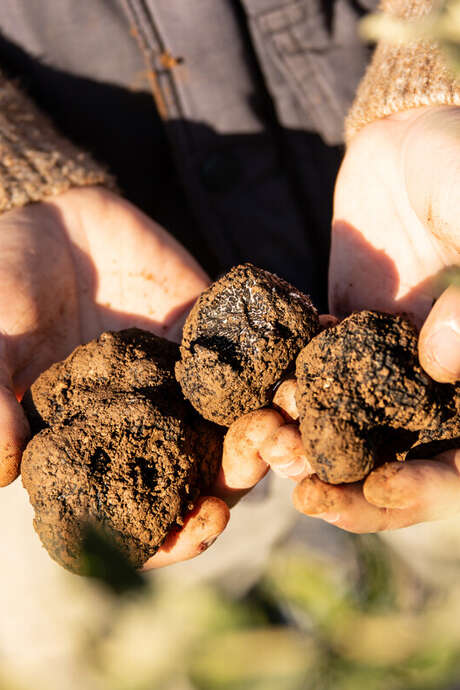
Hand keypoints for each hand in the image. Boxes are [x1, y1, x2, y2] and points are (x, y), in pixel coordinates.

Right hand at [0, 186, 264, 567]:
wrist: (49, 219)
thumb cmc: (4, 285)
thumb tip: (0, 473)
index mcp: (100, 448)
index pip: (142, 518)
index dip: (174, 537)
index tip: (204, 523)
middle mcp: (151, 425)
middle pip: (208, 475)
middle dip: (245, 474)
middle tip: (269, 450)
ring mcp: (188, 383)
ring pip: (242, 420)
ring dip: (276, 419)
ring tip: (290, 403)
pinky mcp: (214, 335)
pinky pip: (257, 352)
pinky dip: (284, 351)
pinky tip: (311, 337)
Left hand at [265, 107, 459, 531]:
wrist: (411, 139)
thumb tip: (443, 365)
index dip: (429, 488)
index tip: (380, 487)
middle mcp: (433, 383)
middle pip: (400, 460)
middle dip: (353, 486)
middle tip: (306, 491)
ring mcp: (381, 365)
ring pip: (349, 428)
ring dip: (309, 447)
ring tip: (269, 447)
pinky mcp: (336, 339)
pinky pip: (310, 379)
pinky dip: (286, 397)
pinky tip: (257, 402)